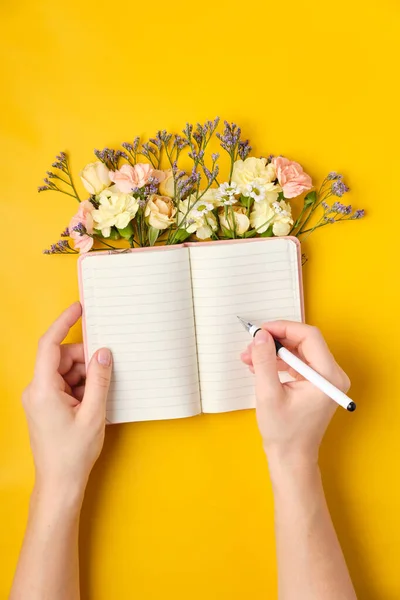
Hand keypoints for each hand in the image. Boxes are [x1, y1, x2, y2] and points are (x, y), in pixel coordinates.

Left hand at [22, 302, 112, 501]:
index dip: (64, 323)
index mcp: (42, 389)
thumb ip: (99, 379)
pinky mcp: (46, 406)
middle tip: (107, 367)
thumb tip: (104, 353)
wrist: (60, 483)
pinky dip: (81, 386)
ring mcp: (40, 398)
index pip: (49, 345)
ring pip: (65, 371)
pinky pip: (65, 384)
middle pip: (61, 358)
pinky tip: (94, 400)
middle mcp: (36, 390)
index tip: (78, 309)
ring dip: (85, 375)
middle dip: (85, 359)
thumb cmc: (73, 453)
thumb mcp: (94, 413)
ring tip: (101, 393)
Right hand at [240, 321, 349, 466]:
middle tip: (251, 345)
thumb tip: (261, 335)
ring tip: (249, 358)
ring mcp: (325, 379)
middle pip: (304, 342)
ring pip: (298, 351)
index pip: (309, 336)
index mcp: (328, 376)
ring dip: (273, 352)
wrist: (291, 458)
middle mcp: (332, 374)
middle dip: (275, 340)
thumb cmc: (283, 432)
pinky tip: (258, 367)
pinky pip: (297, 363)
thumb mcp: (269, 394)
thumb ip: (264, 362)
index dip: (283, 328)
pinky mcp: (315, 384)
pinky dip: (277, 362)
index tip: (261, 331)